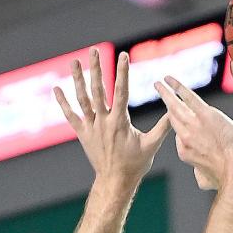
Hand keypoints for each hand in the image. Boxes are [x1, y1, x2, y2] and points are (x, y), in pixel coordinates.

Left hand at [54, 48, 170, 190]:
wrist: (115, 182)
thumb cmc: (135, 165)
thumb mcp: (152, 145)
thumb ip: (163, 127)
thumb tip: (176, 112)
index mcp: (120, 122)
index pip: (122, 91)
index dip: (122, 72)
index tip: (123, 55)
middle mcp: (103, 122)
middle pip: (98, 89)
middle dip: (97, 68)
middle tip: (94, 49)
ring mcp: (91, 127)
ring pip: (83, 99)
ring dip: (78, 79)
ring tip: (74, 61)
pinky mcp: (82, 134)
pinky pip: (70, 116)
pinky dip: (63, 102)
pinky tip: (56, 88)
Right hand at [155, 76, 232, 189]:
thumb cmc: (226, 176)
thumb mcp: (207, 180)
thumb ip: (201, 176)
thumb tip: (201, 180)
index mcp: (185, 152)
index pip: (179, 135)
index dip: (182, 128)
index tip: (185, 121)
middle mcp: (184, 137)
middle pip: (173, 117)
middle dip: (166, 104)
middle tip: (160, 92)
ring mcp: (193, 125)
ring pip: (174, 105)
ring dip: (165, 92)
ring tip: (158, 84)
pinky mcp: (204, 114)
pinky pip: (187, 96)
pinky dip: (176, 86)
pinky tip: (168, 79)